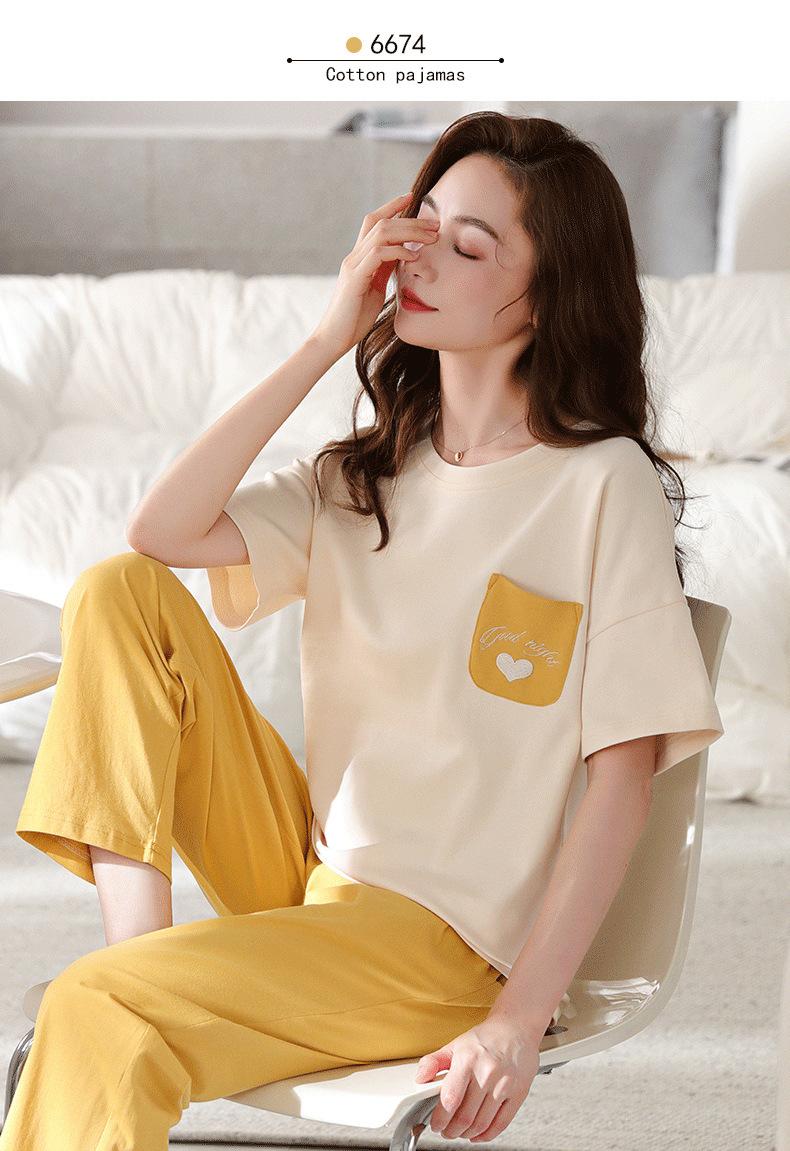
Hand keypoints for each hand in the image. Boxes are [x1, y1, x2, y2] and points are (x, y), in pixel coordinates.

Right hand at [310, 192, 439, 358]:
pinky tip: (414, 258)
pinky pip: (378, 254)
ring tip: (432, 237)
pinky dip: (398, 252)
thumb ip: (385, 271)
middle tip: (435, 223)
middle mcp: (354, 256)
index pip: (373, 222)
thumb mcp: (375, 289)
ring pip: (382, 234)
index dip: (391, 207)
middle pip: (382, 223)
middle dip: (411, 220)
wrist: (333, 339)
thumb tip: (403, 257)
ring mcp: (353, 265)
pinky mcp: (355, 278)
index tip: (412, 197)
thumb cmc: (354, 318)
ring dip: (410, 232)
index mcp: (359, 257)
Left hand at [413, 1015, 540, 1142]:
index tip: (436, 1124)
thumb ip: (434, 1061)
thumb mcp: (456, 1045)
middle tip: (446, 1131)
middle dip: (451, 1131)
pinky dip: (486, 1135)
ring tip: (460, 1132)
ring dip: (466, 1134)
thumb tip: (420, 1077)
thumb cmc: (486, 1039)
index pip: (450, 1099)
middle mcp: (487, 1072)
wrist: (516, 1029)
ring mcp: (504, 1085)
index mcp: (468, 1059)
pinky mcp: (518, 1094)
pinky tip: (477, 1133)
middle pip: (465, 1116)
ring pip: (482, 1124)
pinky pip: (501, 1124)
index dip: (440, 1119)